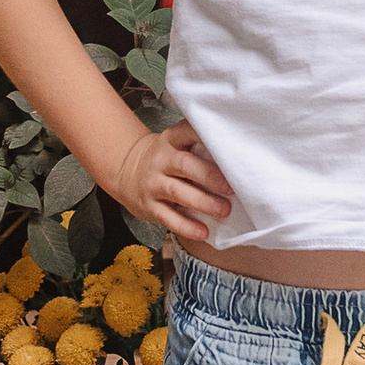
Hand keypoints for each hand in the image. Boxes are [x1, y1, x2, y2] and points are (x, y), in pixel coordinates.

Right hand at [112, 119, 232, 249]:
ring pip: (177, 192)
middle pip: (185, 165)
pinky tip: (203, 232)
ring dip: (202, 202)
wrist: (126, 170)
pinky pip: (168, 217)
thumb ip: (198, 148)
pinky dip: (186, 226)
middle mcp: (161, 160)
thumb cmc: (165, 159)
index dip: (204, 135)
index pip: (187, 131)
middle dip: (209, 176)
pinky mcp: (149, 206)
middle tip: (231, 188)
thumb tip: (238, 160)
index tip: (226, 143)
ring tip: (224, 210)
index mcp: (171, 140)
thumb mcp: (176, 145)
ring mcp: (153, 183)